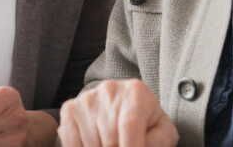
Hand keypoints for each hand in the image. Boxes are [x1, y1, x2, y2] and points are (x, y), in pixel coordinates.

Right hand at [58, 79, 178, 146]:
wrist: (127, 104)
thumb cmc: (146, 122)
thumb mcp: (162, 131)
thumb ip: (157, 141)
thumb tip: (140, 146)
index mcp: (136, 93)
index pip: (129, 126)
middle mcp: (109, 90)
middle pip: (110, 139)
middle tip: (122, 144)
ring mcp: (87, 99)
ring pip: (91, 144)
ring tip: (112, 143)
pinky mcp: (70, 109)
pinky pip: (71, 142)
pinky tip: (96, 144)